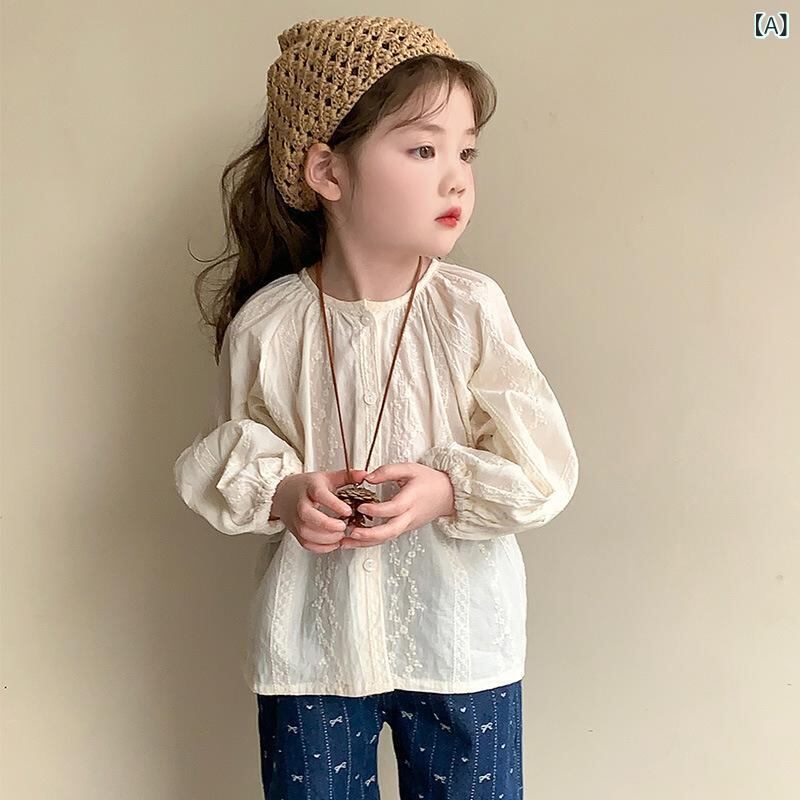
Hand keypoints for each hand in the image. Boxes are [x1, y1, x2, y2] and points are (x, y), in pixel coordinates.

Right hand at [271, 468, 371, 553]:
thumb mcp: (328, 477)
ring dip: (325, 538)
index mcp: (310, 487)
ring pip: (306, 532)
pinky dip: (320, 547)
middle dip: (327, 524)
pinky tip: (333, 543)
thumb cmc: (308, 486)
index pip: (319, 495)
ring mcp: (296, 519)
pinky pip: (306, 543)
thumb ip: (347, 476)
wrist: (284, 493)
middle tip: (343, 527)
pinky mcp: (296, 532)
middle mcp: (301, 504)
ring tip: (340, 536)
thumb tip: (364, 475)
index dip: (334, 504)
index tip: (347, 511)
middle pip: (308, 515)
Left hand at [338, 462, 454, 548]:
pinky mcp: (405, 529)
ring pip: (387, 538)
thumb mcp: (410, 468)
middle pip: (390, 531)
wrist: (448, 494)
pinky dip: (371, 541)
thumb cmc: (429, 480)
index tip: (360, 506)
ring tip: (346, 542)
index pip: (394, 508)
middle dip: (370, 534)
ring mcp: (408, 525)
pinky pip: (387, 537)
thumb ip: (388, 471)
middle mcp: (410, 516)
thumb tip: (367, 477)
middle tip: (351, 532)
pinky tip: (356, 541)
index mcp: (411, 499)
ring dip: (366, 543)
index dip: (377, 510)